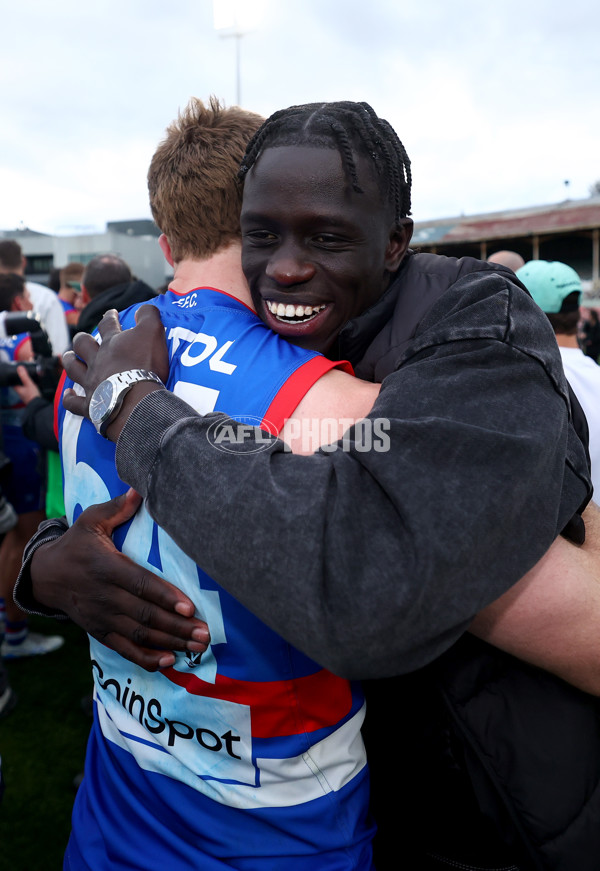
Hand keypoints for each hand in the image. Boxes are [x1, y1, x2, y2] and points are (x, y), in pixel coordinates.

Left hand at [14, 365, 41, 404]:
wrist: (39, 405)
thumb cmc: (32, 396)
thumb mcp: (29, 384)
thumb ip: (24, 376)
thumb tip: (19, 368)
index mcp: (18, 390)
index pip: (14, 383)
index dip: (15, 378)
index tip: (18, 374)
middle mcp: (21, 393)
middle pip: (20, 386)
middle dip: (22, 381)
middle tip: (26, 376)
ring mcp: (26, 396)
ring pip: (25, 389)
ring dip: (28, 385)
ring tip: (32, 380)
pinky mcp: (31, 397)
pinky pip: (30, 392)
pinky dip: (32, 389)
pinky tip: (36, 387)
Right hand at [31, 490, 209, 670]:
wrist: (46, 575)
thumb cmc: (77, 544)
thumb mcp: (91, 521)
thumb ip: (117, 508)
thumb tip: (140, 489)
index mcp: (107, 567)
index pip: (140, 584)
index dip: (165, 597)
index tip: (189, 607)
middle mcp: (106, 596)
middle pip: (145, 615)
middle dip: (177, 627)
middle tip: (205, 634)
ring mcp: (103, 617)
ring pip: (139, 635)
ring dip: (170, 643)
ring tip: (197, 648)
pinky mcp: (100, 631)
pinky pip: (124, 648)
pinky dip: (146, 658)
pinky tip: (170, 661)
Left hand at [62, 305, 168, 439]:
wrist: (136, 399)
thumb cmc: (145, 365)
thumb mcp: (153, 333)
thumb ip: (148, 316)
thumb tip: (144, 307)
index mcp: (112, 343)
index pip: (108, 324)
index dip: (110, 317)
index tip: (112, 313)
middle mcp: (97, 360)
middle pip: (83, 345)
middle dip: (82, 340)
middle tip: (83, 338)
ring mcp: (91, 382)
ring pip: (73, 368)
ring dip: (69, 361)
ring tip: (68, 357)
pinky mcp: (90, 404)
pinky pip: (74, 401)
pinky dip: (69, 397)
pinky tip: (68, 394)